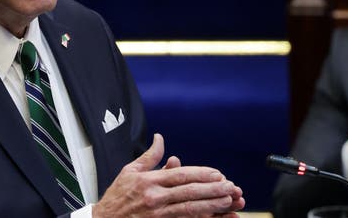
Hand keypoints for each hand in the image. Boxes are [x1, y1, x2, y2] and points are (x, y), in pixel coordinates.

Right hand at [92, 133, 244, 217]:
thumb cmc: (117, 197)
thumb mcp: (129, 171)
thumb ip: (150, 156)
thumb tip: (160, 138)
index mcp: (148, 181)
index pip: (180, 175)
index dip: (201, 174)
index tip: (217, 173)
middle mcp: (154, 197)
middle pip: (189, 191)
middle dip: (212, 188)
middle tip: (230, 186)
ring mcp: (157, 214)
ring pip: (190, 208)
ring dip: (211, 204)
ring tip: (227, 201)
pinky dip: (198, 217)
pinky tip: (211, 216)